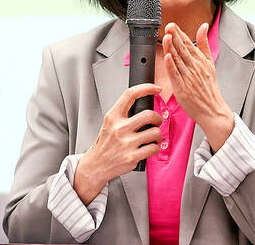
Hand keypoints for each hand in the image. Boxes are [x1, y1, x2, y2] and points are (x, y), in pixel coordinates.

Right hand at [75, 83, 162, 202]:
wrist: (96, 165)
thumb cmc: (105, 144)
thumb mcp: (109, 123)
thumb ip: (123, 114)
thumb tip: (145, 104)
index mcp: (113, 117)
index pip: (130, 94)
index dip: (146, 88)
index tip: (156, 88)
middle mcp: (120, 128)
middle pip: (149, 114)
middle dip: (157, 118)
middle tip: (156, 122)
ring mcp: (126, 143)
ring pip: (155, 132)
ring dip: (158, 134)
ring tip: (153, 137)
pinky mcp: (132, 157)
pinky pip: (154, 148)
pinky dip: (155, 148)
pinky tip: (149, 148)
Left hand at [162, 23, 233, 146]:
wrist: (212, 109)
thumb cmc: (210, 88)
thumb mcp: (210, 62)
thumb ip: (204, 43)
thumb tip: (203, 26)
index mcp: (201, 60)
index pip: (188, 44)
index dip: (180, 33)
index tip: (173, 25)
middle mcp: (195, 67)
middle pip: (183, 49)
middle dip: (175, 37)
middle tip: (169, 26)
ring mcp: (188, 77)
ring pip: (178, 60)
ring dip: (172, 48)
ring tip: (167, 37)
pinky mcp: (182, 88)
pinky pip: (175, 75)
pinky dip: (171, 65)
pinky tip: (167, 57)